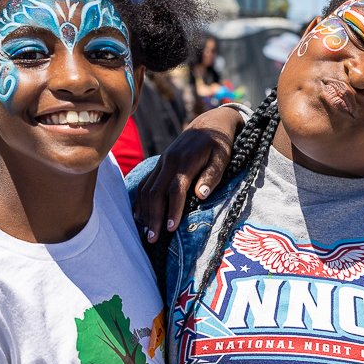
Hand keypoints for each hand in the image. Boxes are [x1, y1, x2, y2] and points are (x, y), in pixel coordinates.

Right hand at [134, 105, 243, 241]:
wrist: (208, 124)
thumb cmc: (219, 144)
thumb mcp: (222, 158)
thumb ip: (211, 176)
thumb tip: (201, 195)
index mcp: (185, 160)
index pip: (176, 189)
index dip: (172, 209)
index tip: (171, 228)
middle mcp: (169, 161)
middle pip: (156, 192)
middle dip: (154, 216)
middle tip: (153, 239)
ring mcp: (161, 163)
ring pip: (147, 189)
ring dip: (145, 212)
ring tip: (147, 233)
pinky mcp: (159, 165)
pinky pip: (145, 183)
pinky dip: (140, 200)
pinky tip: (140, 216)